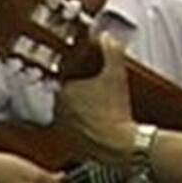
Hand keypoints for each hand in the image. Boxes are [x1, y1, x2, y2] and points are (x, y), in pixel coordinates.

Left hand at [55, 34, 134, 162]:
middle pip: (66, 99)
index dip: (78, 81)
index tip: (89, 83)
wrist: (122, 143)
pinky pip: (74, 133)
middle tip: (96, 96)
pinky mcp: (72, 145)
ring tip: (97, 112)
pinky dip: (82, 130)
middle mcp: (60, 112)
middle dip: (79, 97)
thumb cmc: (116, 111)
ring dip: (79, 114)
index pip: (64, 81)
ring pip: (69, 116)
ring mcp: (65, 129)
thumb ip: (112, 51)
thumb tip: (108, 37)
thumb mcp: (116, 75)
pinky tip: (96, 128)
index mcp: (65, 92)